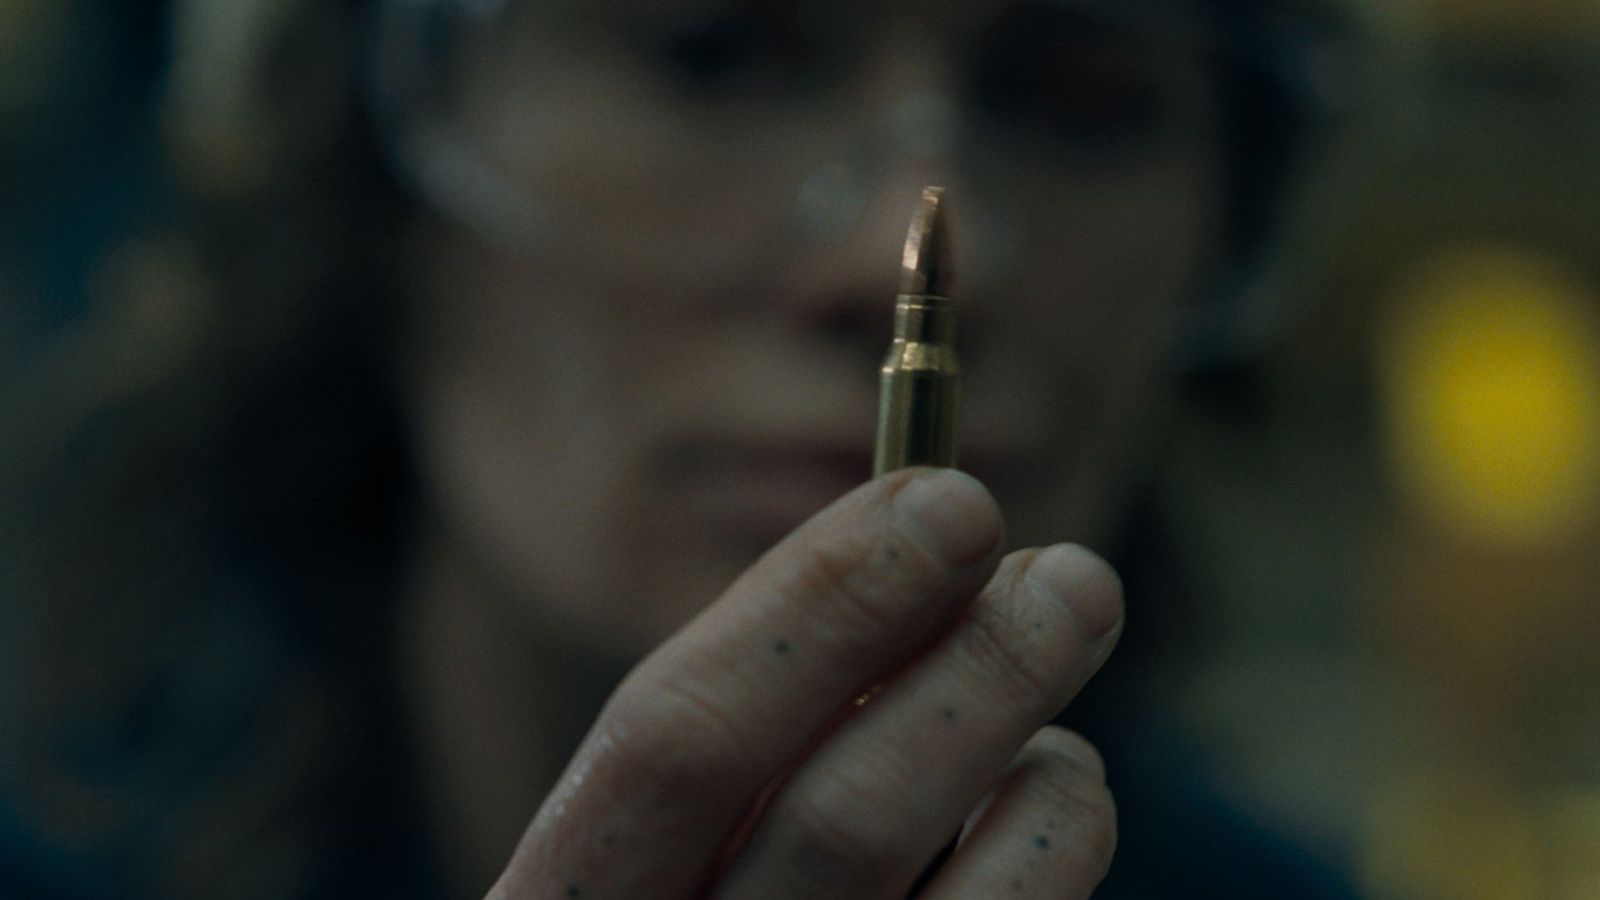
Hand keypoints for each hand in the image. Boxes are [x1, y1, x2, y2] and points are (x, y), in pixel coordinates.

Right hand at [489, 468, 1122, 898]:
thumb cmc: (698, 884)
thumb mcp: (673, 813)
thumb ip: (760, 704)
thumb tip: (930, 544)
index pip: (675, 736)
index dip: (818, 603)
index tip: (947, 498)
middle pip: (835, 824)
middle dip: (970, 672)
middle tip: (1076, 574)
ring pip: (946, 894)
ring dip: (1028, 752)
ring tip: (1054, 667)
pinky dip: (1057, 838)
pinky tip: (1055, 785)